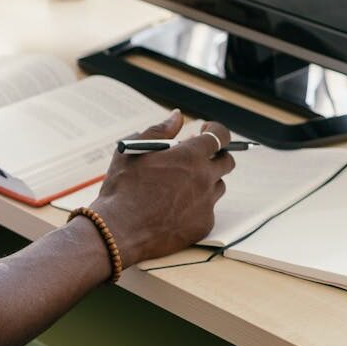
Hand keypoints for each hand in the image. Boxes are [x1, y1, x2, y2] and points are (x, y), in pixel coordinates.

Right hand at [87, 112, 234, 266]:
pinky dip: (197, 204)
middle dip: (216, 155)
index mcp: (189, 156)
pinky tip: (175, 206)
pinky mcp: (203, 225)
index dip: (216, 130)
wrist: (119, 229)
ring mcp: (206, 204)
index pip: (220, 136)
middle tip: (196, 157)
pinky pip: (207, 209)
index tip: (206, 130)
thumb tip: (177, 116)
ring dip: (206, 180)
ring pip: (218, 186)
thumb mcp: (135, 149)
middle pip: (227, 162)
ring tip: (181, 183)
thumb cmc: (123, 187)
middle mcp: (204, 179)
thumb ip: (160, 130)